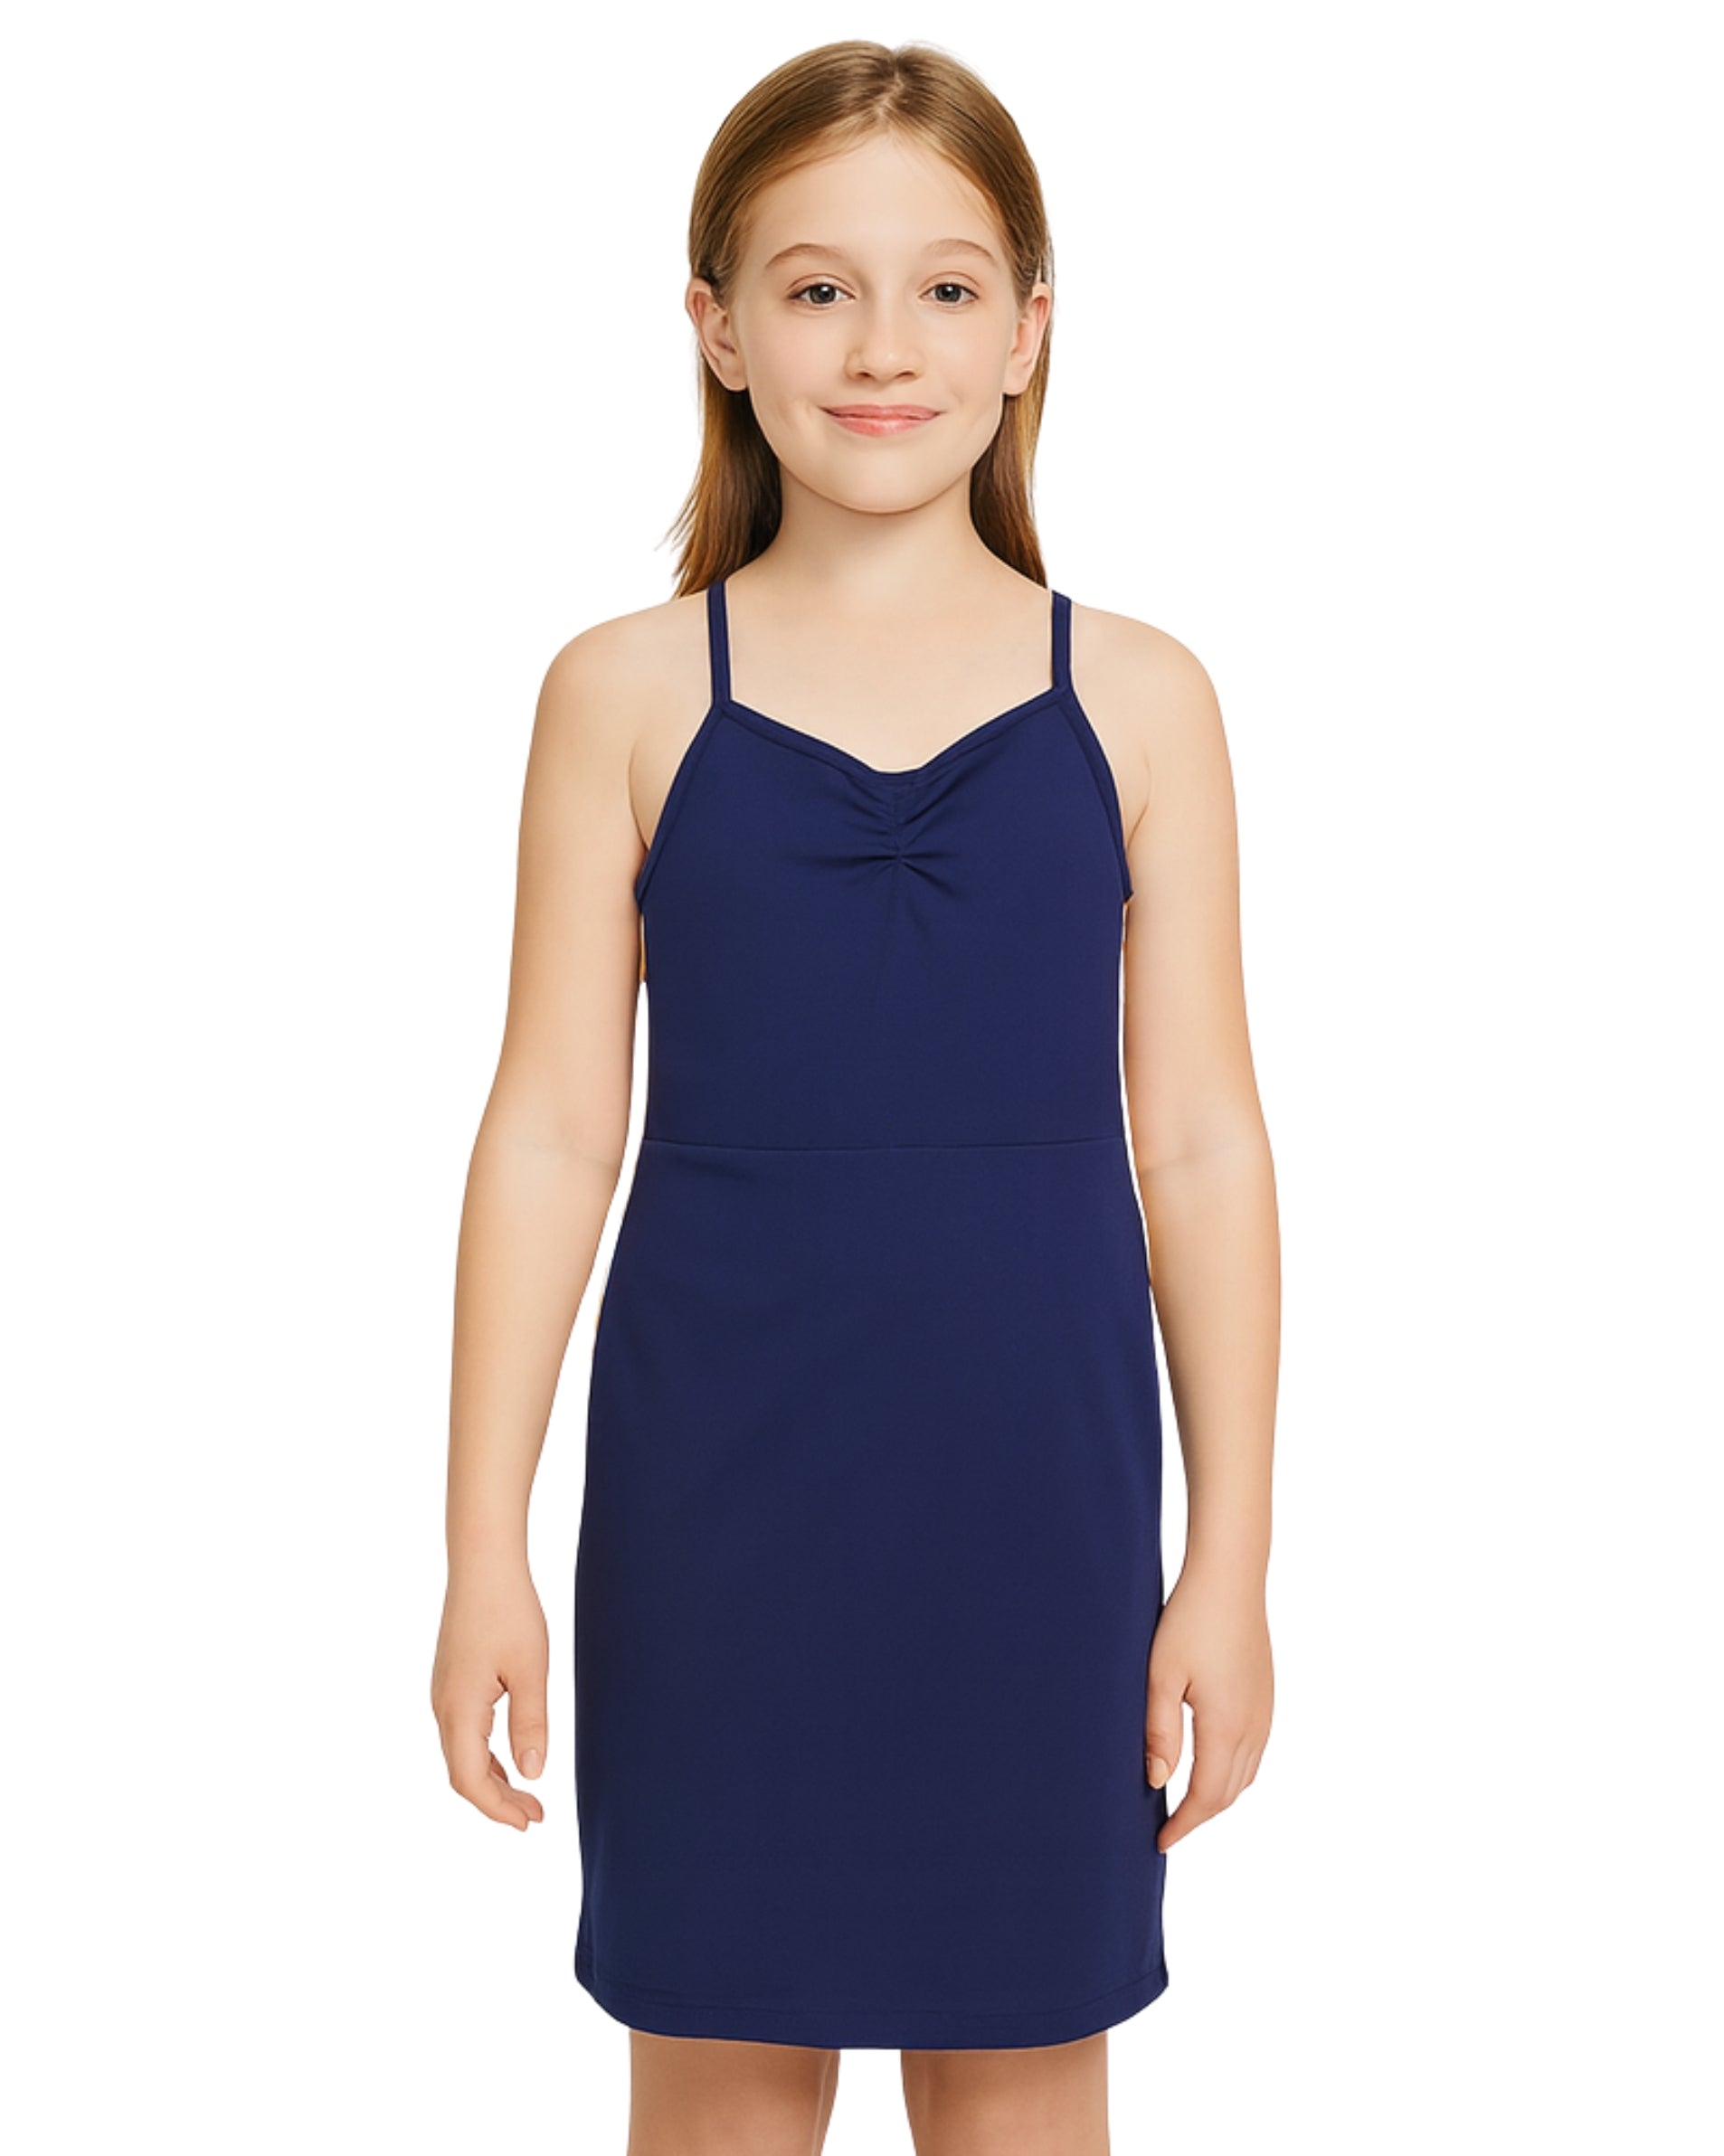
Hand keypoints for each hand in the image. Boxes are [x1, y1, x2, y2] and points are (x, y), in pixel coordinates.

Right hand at [431, 1562, 549, 1830]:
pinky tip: (509, 1758)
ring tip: (527, 1796)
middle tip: (536, 1816)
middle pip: (462, 1772)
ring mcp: (443, 1693)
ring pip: (460, 1753)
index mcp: (459, 1709)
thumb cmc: (509, 1611)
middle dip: (497, 1801)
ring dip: (492, 1779)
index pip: (470, 1779)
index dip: (498, 1809)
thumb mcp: (529, 1670)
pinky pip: (462, 1732)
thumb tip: (532, 1774)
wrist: (482, 1564)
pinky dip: (484, 1755)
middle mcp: (442, 1706)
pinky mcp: (450, 1680)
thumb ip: (530, 1724)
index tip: (530, 1823)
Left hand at [1144, 1564, 1272, 1851]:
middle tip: (1169, 1829)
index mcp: (1226, 1726)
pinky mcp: (1266, 1694)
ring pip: (1246, 1774)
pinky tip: (1212, 1763)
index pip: (1207, 1796)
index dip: (1184, 1824)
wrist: (1231, 1576)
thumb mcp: (1160, 1675)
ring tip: (1186, 1803)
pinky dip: (1234, 1771)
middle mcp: (1254, 1725)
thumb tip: (1157, 1781)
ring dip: (1218, 1795)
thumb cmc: (1189, 1619)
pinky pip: (1255, 1751)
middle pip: (1230, 1793)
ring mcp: (1265, 1710)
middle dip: (1200, 1817)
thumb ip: (1159, 1732)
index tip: (1160, 1842)